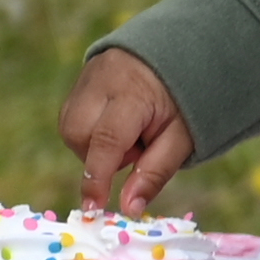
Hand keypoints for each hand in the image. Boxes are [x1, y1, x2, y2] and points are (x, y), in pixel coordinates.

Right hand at [59, 48, 192, 209]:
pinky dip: (91, 129)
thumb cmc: (187, 98)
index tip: (93, 207)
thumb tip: (128, 208)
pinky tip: (119, 123)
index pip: (106, 140)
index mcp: (132, 93)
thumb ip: (155, 171)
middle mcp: (101, 80)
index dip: (97, 177)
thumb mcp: (183, 137)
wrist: (186, 51)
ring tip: (131, 134)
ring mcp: (87, 75)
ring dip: (95, 143)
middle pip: (78, 134)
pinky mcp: (81, 77)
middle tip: (137, 150)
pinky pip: (73, 115)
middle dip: (100, 155)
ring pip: (71, 127)